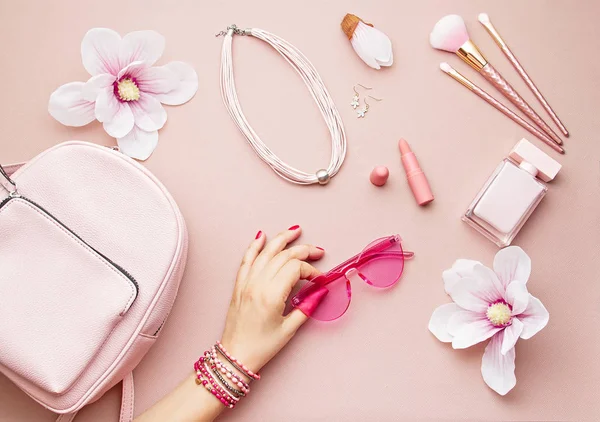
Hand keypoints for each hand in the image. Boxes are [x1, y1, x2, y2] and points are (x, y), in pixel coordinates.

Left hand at [220, 226, 323, 374]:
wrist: (235, 355)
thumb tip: (320, 292)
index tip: (319, 279)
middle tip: (317, 250)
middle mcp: (257, 284)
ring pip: (265, 252)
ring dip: (281, 239)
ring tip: (294, 231)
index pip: (295, 269)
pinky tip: (261, 236)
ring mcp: (246, 283)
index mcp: (271, 295)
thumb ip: (306, 307)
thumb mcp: (288, 330)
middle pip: (283, 256)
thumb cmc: (261, 346)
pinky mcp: (239, 285)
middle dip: (303, 250)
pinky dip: (254, 246)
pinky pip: (246, 259)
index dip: (311, 270)